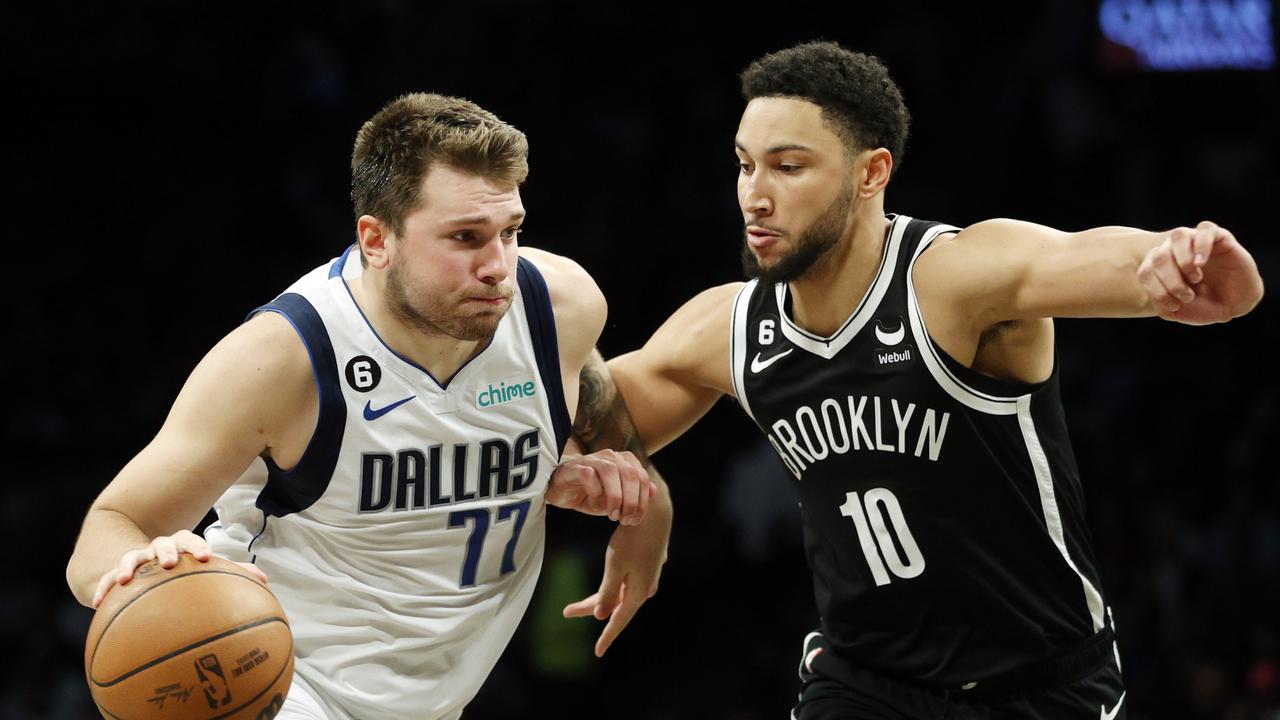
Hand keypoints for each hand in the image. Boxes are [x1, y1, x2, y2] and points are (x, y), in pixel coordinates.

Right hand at [91, 530, 267, 607]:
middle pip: (162, 543)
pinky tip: (99, 603)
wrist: (147, 567)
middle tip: (171, 562)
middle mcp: (158, 549)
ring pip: (131, 557)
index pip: (191, 539)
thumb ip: (232, 573)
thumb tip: (264, 580)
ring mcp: (137, 560)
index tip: (206, 557)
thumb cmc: (184, 570)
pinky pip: (109, 580)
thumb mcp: (204, 570)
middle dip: (167, 550)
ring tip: (128, 578)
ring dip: (130, 566)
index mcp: (181, 546)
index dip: (198, 546)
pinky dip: (104, 589)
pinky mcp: (117, 575)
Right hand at [546, 449, 654, 524]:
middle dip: (631, 502)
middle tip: (624, 519)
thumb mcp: (617, 499)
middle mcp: (611, 456)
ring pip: (612, 472)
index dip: (642, 501)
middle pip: (630, 475)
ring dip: (615, 498)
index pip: (642, 478)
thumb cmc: (591, 494)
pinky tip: (592, 504)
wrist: (561, 492)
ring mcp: (593, 459)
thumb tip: (654, 490)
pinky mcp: (576, 467)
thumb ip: (635, 494)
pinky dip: (595, 494)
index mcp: (624, 460)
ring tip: (612, 515)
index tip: (633, 520)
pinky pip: (590, 477)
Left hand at [563, 500, 669, 656]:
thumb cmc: (631, 539)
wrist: (653, 512)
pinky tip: (610, 588)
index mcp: (638, 593)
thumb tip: (601, 616)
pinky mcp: (647, 565)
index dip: (607, 637)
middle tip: (566, 612)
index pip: (619, 621)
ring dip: (600, 599)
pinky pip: (627, 583)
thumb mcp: (615, 567)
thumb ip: (608, 593)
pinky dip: (613, 587)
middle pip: (615, 606)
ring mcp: (648, 576)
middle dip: (591, 609)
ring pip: (620, 594)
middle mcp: (645, 588)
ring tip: (576, 605)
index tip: (598, 653)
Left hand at [1138, 221, 1263, 324]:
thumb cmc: (1204, 305)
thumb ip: (1161, 302)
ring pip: (1178, 235)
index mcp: (1160, 267)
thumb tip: (1157, 289)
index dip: (1156, 291)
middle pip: (1158, 255)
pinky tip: (1201, 264)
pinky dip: (1200, 246)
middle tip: (1188, 296)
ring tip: (1195, 278)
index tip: (1174, 305)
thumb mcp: (1179, 311)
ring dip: (1183, 261)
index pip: (1145, 272)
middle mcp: (1174, 250)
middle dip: (1171, 281)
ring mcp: (1196, 241)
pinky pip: (1205, 229)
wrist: (1236, 304)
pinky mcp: (1220, 237)